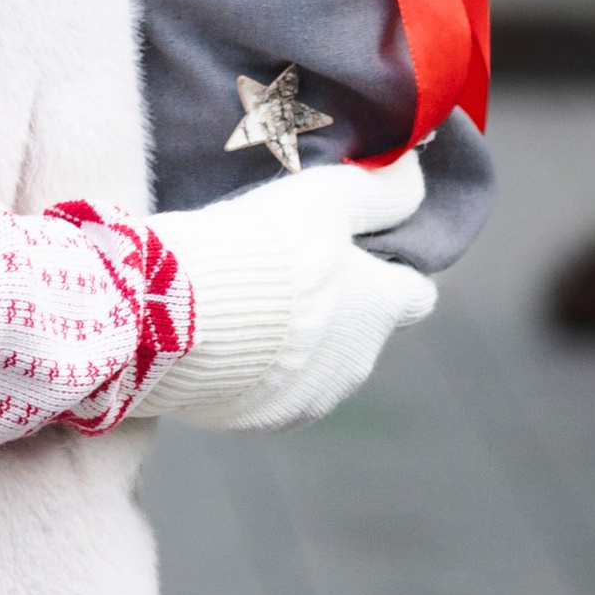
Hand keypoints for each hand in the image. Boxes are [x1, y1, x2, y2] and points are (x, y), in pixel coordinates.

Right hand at [145, 152, 435, 431]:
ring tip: (243, 303)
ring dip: (295, 344)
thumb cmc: (258, 248)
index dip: (390, 270)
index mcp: (378, 310)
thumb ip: (376, 190)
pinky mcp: (259, 420)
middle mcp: (355, 364)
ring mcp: (308, 400)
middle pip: (359, 331)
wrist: (178, 314)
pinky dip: (254, 370)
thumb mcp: (321, 198)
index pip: (416, 295)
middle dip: (333, 307)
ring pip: (315, 367)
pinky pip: (267, 393)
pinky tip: (217, 338)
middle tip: (283, 268)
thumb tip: (413, 174)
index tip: (355, 251)